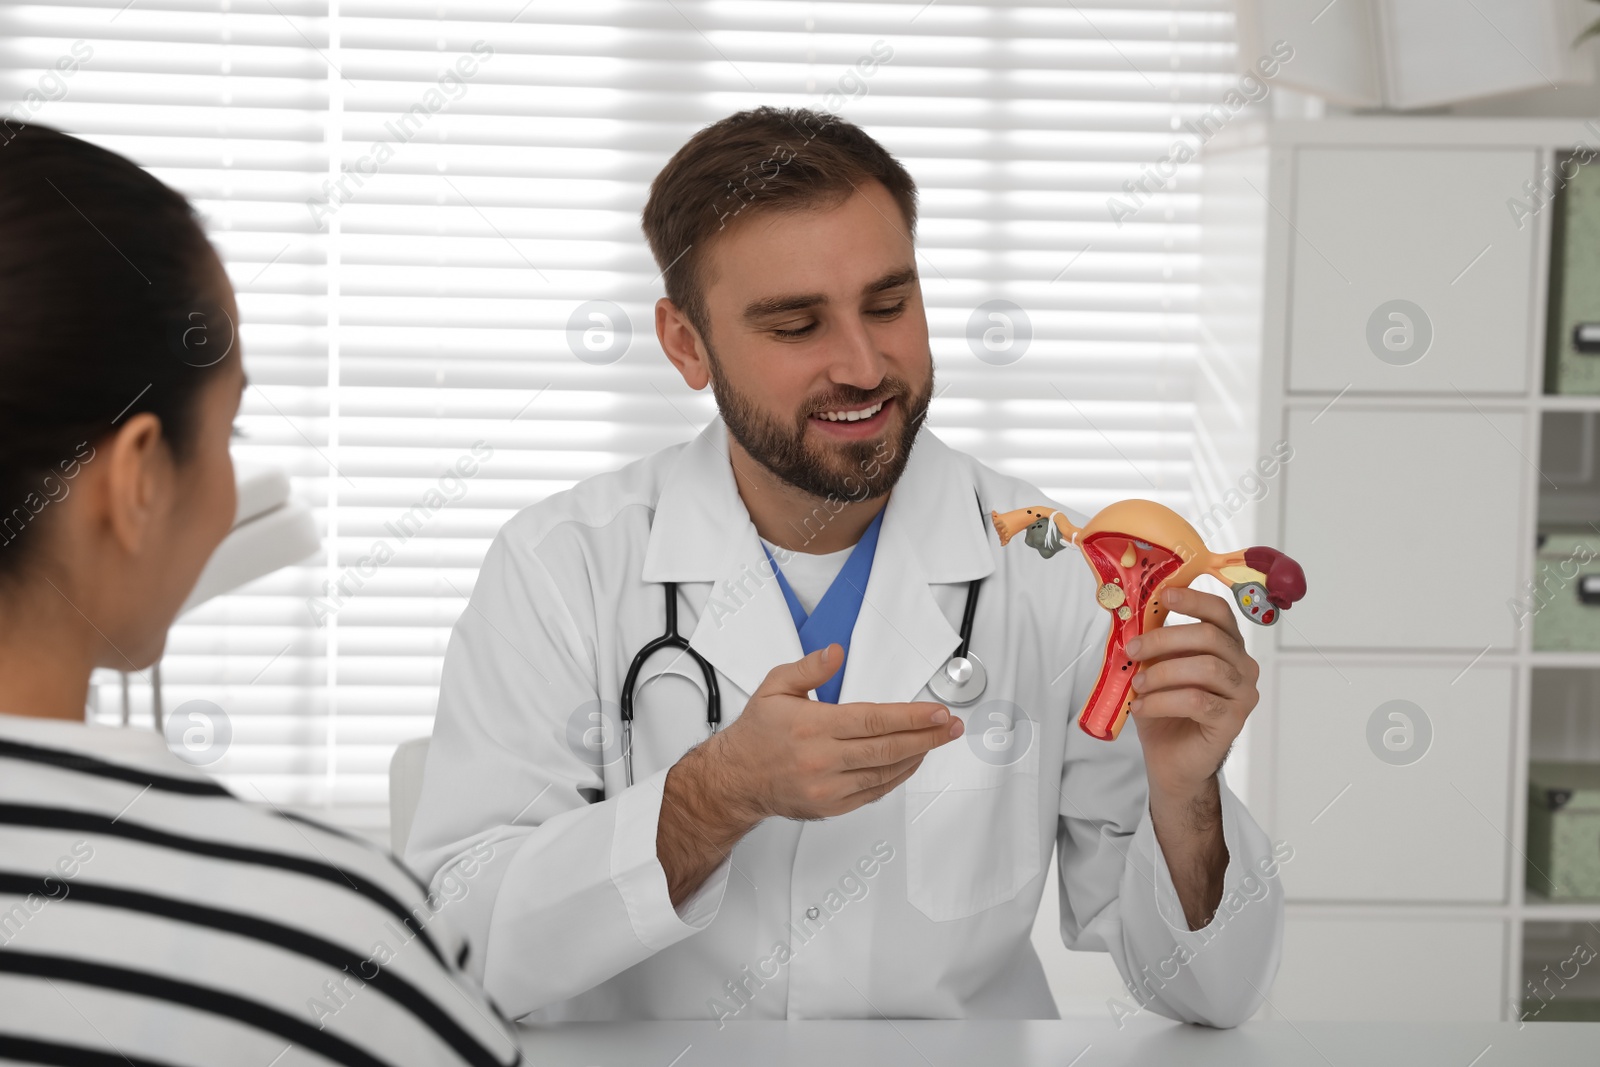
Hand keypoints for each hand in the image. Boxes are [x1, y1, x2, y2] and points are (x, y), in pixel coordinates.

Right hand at [715, 643, 963, 820]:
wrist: (736, 779)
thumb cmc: (757, 733)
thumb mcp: (775, 687)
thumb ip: (808, 668)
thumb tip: (835, 653)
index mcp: (812, 727)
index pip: (873, 720)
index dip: (911, 717)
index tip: (937, 712)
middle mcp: (822, 760)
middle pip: (887, 749)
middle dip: (926, 737)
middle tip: (951, 727)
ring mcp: (828, 788)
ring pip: (885, 773)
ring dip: (916, 756)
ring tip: (937, 741)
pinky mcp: (831, 806)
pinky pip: (874, 792)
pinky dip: (897, 777)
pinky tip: (910, 762)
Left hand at [1125, 585, 1259, 796]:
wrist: (1171, 759)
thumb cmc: (1165, 709)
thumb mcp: (1156, 668)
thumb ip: (1156, 643)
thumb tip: (1137, 611)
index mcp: (1227, 645)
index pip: (1220, 612)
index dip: (1193, 600)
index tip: (1164, 596)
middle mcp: (1243, 666)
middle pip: (1210, 637)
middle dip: (1164, 639)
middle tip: (1133, 650)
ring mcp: (1242, 694)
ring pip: (1205, 668)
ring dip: (1162, 673)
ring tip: (1137, 685)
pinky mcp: (1233, 720)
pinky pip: (1198, 701)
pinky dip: (1163, 701)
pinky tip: (1142, 707)